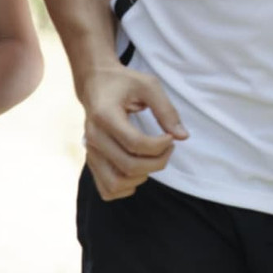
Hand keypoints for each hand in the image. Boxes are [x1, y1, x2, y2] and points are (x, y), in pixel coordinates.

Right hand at [81, 65, 187, 200]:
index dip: (160, 146)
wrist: (95, 83)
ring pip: (116, 184)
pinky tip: (137, 171)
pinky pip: (107, 190)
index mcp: (104, 116)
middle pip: (129, 167)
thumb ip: (166, 110)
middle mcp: (93, 137)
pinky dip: (125, 188)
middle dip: (157, 162)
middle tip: (168, 147)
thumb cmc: (123, 83)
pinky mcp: (91, 161)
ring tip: (151, 159)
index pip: (135, 144)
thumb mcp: (148, 85)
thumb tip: (182, 137)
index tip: (170, 136)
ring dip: (142, 177)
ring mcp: (90, 152)